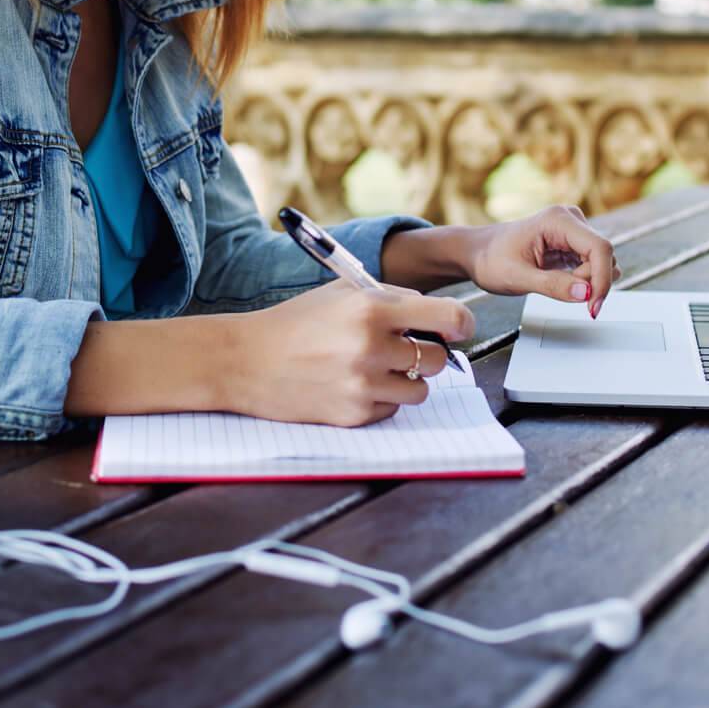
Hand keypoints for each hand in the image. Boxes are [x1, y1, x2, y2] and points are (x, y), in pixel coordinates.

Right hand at [229, 280, 475, 425]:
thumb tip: (436, 315)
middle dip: (426, 352)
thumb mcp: (342, 293)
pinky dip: (382, 399)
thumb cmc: (296, 322)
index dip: (462, 323)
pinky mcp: (353, 415)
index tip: (461, 327)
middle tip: (404, 347)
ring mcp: (362, 385)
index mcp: (370, 309)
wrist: (246, 361)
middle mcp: (370, 347)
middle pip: (437, 357)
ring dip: (407, 379)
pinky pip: (393, 409)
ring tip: (377, 368)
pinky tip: (353, 385)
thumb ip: (390, 298)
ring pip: (420, 389)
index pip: (447, 316)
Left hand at [467, 204, 616, 317]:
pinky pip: (592, 264)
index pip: (600, 248)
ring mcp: (573, 230)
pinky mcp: (573, 243)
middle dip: (591, 282)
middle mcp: (570, 220)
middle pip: (603, 255)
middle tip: (561, 293)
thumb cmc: (490, 260)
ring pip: (601, 261)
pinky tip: (561, 282)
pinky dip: (583, 280)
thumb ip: (552, 286)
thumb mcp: (517, 277)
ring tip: (554, 283)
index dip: (602, 280)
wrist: (478, 253)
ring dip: (587, 281)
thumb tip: (586, 293)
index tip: (593, 307)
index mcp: (557, 220)